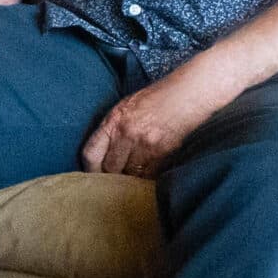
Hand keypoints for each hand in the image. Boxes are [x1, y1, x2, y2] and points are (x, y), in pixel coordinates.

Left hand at [80, 61, 237, 178]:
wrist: (188, 93)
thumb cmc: (158, 97)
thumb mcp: (128, 106)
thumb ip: (114, 127)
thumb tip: (105, 151)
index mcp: (114, 120)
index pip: (91, 153)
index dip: (90, 169)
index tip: (92, 175)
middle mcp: (126, 134)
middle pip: (110, 169)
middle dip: (111, 177)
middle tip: (113, 183)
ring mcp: (144, 144)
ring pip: (129, 175)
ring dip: (129, 180)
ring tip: (131, 182)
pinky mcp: (162, 153)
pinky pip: (148, 174)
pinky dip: (146, 178)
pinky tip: (147, 178)